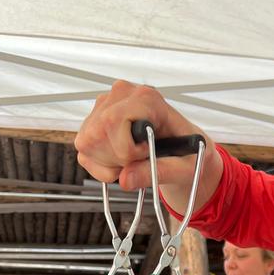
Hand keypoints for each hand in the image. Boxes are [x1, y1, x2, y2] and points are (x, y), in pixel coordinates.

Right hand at [74, 80, 223, 211]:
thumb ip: (158, 171)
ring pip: (87, 144)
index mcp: (147, 97)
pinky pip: (84, 153)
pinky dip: (102, 168)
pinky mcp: (92, 124)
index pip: (113, 120)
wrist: (186, 155)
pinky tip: (123, 163)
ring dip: (111, 163)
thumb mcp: (185, 168)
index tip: (146, 153)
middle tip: (142, 160)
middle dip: (118, 158)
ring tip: (135, 160)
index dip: (127, 148)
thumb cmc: (190, 154)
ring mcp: (104, 107)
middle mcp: (121, 95)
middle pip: (97, 133)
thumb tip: (125, 179)